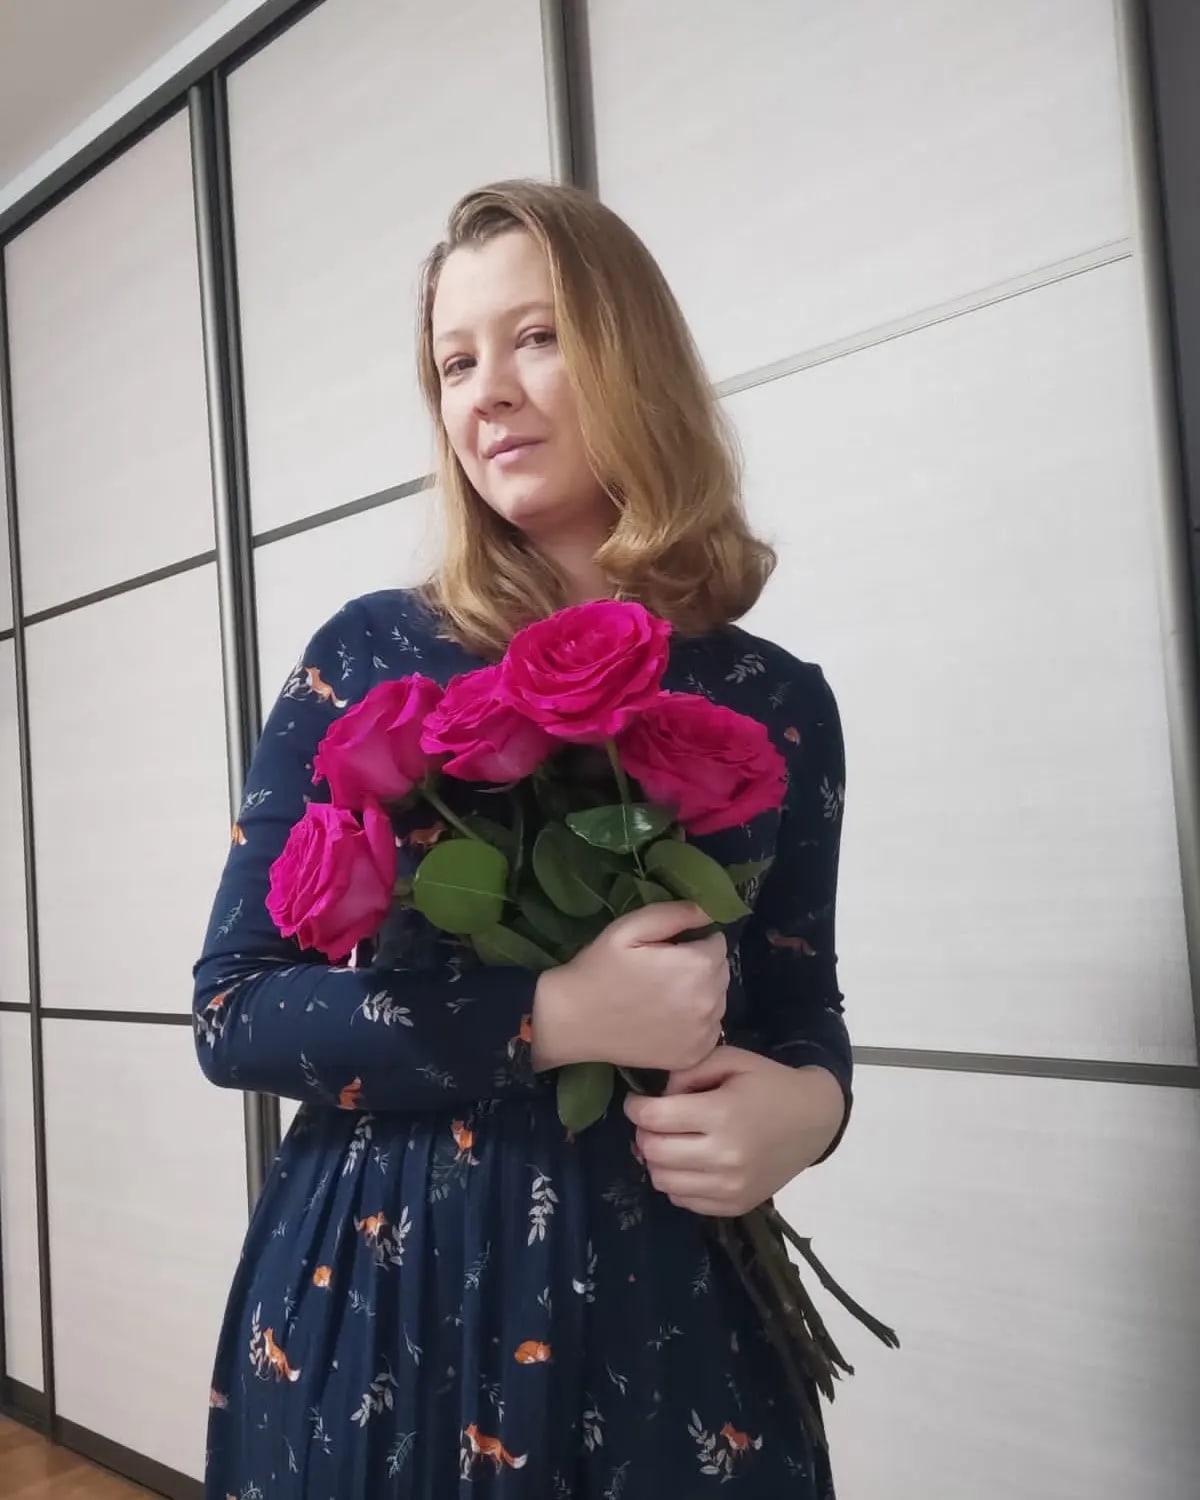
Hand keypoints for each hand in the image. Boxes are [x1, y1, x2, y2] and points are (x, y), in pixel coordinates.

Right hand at [531, 902, 727, 1073]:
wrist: (572, 1021)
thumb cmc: (599, 968)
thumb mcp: (630, 928)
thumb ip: (676, 913)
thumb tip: (711, 910)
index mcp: (697, 966)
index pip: (718, 942)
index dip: (694, 941)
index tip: (668, 949)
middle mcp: (709, 1002)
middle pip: (721, 972)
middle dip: (700, 966)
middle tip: (663, 971)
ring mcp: (703, 1033)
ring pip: (718, 1000)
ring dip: (700, 994)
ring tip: (664, 995)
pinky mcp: (694, 1055)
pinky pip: (709, 1029)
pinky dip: (696, 1022)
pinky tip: (666, 1019)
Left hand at [624, 1047, 845, 1216]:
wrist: (814, 1121)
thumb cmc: (769, 1084)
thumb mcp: (731, 1060)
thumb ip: (689, 1070)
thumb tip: (658, 1096)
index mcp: (722, 1114)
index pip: (654, 1118)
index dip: (636, 1107)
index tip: (637, 1102)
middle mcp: (724, 1156)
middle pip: (653, 1151)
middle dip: (644, 1133)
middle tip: (653, 1122)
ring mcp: (730, 1186)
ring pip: (663, 1180)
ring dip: (656, 1160)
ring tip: (669, 1142)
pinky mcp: (735, 1205)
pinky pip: (683, 1200)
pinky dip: (676, 1182)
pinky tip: (688, 1162)